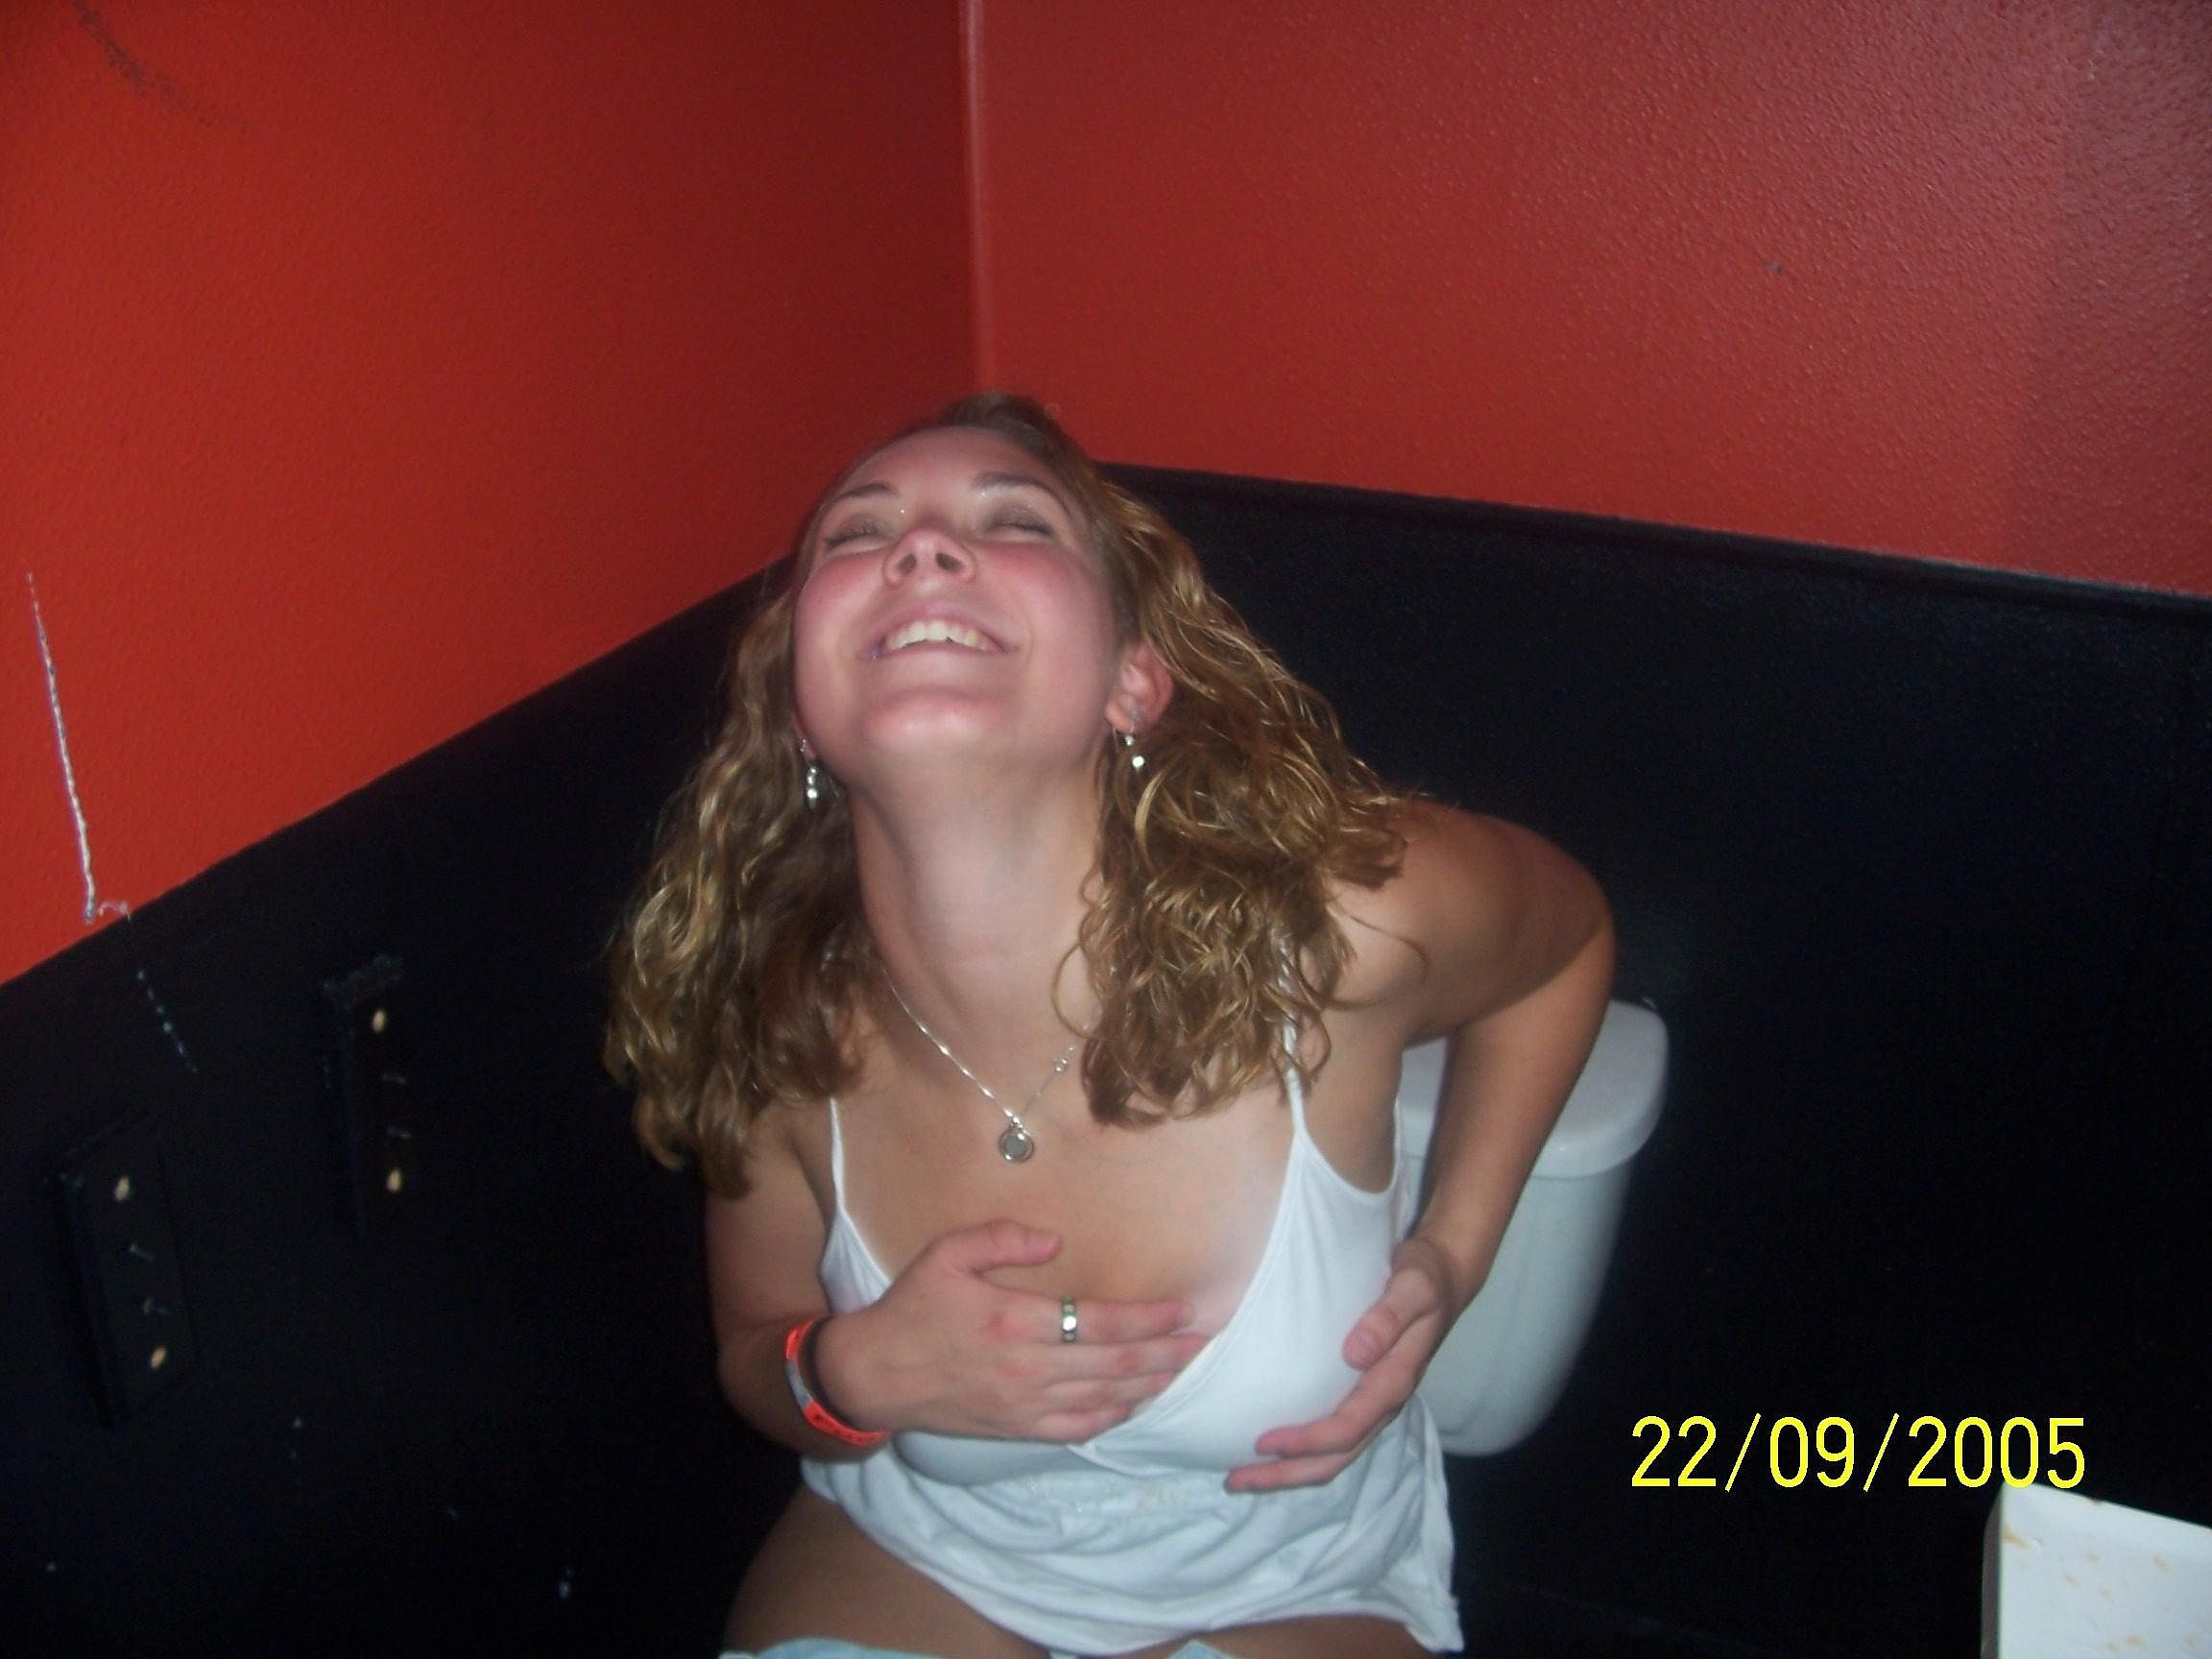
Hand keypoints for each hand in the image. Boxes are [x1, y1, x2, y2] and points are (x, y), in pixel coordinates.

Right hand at [817, 1219, 1211, 1442]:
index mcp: (1015, 1321)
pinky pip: (1078, 1427)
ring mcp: (1025, 1404)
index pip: (1101, 1322)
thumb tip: (1053, 1241)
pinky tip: (1135, 1402)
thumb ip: (1000, 1239)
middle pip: (1116, 1364)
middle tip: (1204, 1340)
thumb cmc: (910, 1309)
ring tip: (1183, 1368)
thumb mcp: (945, 1254)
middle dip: (1166, 1353)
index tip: (1184, 1309)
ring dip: (1150, 1385)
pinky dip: (1114, 1416)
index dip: (1149, 1319)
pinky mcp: (1017, 1429)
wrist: (874, 1376)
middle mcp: (1028, 1368)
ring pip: (1105, 1398)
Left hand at [1226, 1234, 1463, 1491]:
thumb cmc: (1423, 1279)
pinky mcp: (1362, 1395)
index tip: (1264, 1442)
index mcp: (1394, 1381)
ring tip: (1242, 1476)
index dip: (1307, 1441)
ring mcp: (1373, 1403)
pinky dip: (1300, 1451)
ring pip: (1333, 1455)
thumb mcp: (1413, 1288)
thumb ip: (1389, 1317)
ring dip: (1289, 1471)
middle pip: (1336, 1457)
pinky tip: (1270, 1448)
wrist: (1443, 1278)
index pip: (1347, 1427)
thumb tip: (1356, 1354)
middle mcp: (1383, 1403)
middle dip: (1287, 1473)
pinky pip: (1332, 1437)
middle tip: (1236, 1479)